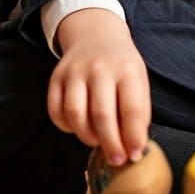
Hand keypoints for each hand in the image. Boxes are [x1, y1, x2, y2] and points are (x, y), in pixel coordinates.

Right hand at [49, 8, 150, 166]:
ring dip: (86, 136)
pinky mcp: (56, 77)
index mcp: (126, 69)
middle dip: (110, 144)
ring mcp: (74, 71)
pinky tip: (78, 128)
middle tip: (116, 159)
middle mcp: (99, 68)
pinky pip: (55, 110)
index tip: (135, 154)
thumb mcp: (139, 79)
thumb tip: (134, 146)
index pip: (131, 108)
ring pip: (75, 113)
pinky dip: (65, 127)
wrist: (95, 34)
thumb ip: (139, 111)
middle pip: (102, 114)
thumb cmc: (121, 64)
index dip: (133, 136)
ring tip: (96, 142)